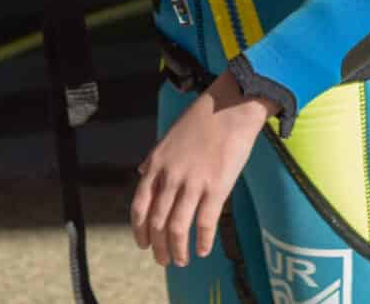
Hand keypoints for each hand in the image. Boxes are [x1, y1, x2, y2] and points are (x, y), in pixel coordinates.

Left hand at [129, 69, 274, 267]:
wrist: (230, 107)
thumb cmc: (200, 120)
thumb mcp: (167, 137)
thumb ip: (153, 159)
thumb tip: (140, 173)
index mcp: (157, 165)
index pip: (139, 207)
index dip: (139, 230)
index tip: (143, 244)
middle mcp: (171, 177)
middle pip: (158, 223)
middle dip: (158, 247)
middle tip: (163, 260)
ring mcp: (193, 183)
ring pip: (178, 229)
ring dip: (177, 250)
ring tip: (181, 261)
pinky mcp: (217, 187)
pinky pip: (206, 223)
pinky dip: (203, 241)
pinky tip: (204, 251)